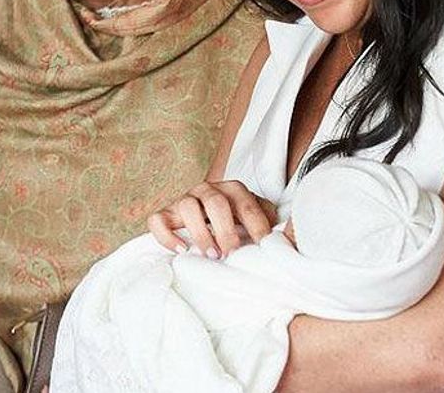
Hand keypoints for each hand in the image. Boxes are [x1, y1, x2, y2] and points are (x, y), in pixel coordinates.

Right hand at [146, 180, 276, 259]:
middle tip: (231, 252)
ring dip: (200, 232)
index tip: (262, 247)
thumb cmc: (238, 222)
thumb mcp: (256, 218)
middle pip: (214, 202)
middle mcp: (207, 190)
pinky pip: (157, 219)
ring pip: (186, 206)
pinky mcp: (165, 213)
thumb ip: (269, 222)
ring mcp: (184, 199)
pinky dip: (167, 235)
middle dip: (225, 230)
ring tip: (211, 254)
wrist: (208, 217)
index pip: (246, 204)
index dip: (255, 225)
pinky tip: (182, 250)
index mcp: (233, 189)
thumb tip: (286, 238)